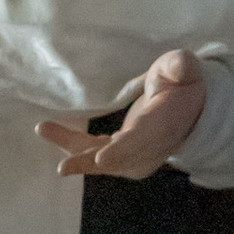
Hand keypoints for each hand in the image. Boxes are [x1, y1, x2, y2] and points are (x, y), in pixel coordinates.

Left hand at [36, 48, 208, 182]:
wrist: (188, 110)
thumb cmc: (181, 85)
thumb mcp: (184, 70)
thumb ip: (180, 66)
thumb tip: (180, 66)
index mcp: (165, 125)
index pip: (144, 140)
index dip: (123, 151)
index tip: (101, 159)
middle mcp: (150, 148)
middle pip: (118, 160)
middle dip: (89, 162)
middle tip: (63, 167)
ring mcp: (134, 155)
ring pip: (102, 161)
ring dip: (73, 153)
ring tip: (45, 131)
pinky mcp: (120, 153)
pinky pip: (95, 155)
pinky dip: (73, 148)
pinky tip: (49, 131)